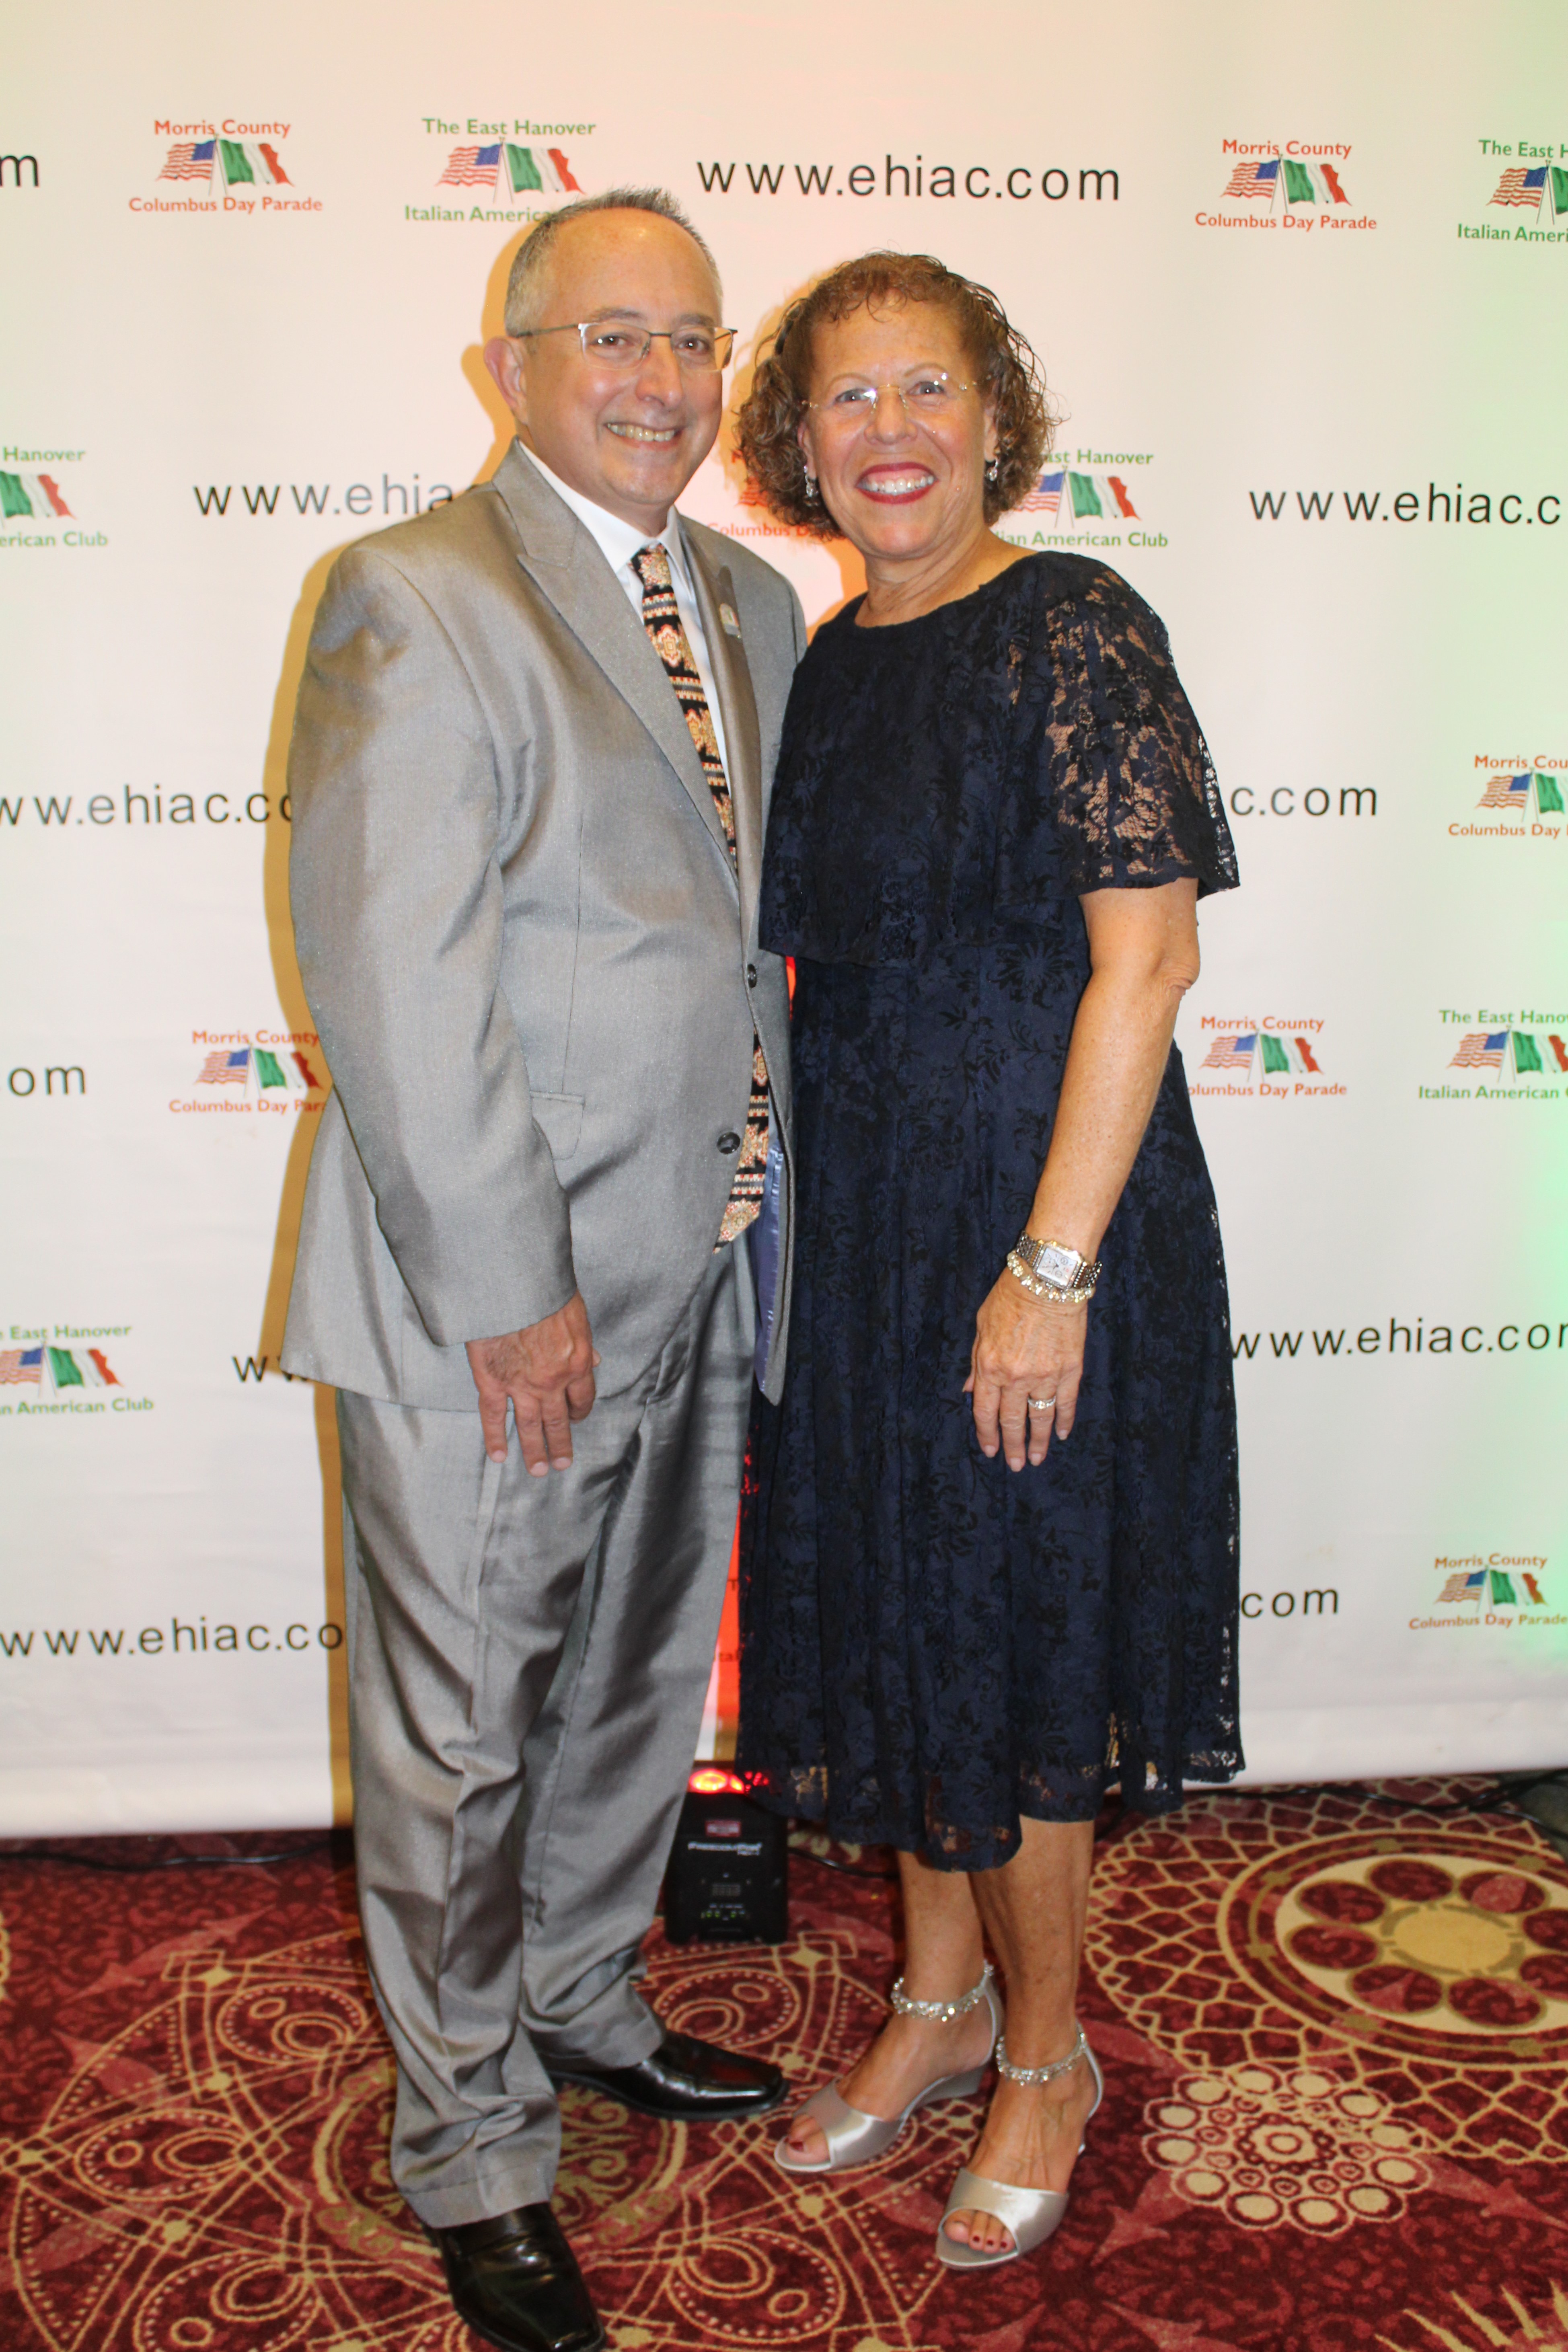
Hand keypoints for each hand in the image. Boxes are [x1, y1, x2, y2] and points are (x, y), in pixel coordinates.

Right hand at [466, 1294, 599, 1474]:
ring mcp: (521, 1385)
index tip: (575, 1418)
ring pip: (529, 1426)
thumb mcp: (577, 1314)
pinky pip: (494, 1415)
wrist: (513, 1285)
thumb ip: (584, 1342)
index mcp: (576, 1364)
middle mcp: (551, 1382)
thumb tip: (594, 1362)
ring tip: (538, 1470)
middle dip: (561, 1444)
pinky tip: (498, 1455)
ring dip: (534, 1450)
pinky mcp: (492, 1380)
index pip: (582, 1398)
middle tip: (562, 1463)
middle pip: (558, 1421)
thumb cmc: (545, 1291)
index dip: (578, 1411)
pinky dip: (495, 1437)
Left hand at [965, 1272, 1086, 1471]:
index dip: (987, 1433)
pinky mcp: (1070, 1369)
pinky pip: (1067, 1403)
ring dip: (1039, 1441)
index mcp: (989, 1366)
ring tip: (1038, 1458)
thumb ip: (976, 1362)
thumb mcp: (981, 1327)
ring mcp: (1045, 1375)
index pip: (985, 1411)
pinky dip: (1065, 1421)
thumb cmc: (1010, 1297)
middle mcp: (1015, 1377)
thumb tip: (971, 1390)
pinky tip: (1063, 1434)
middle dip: (1012, 1446)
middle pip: (1012, 1421)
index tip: (990, 1450)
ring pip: (1040, 1418)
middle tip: (1016, 1465)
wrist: (1047, 1280)